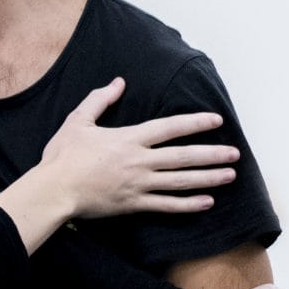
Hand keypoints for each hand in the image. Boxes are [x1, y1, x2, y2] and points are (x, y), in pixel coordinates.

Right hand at [40, 78, 240, 219]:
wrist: (53, 190)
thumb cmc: (62, 156)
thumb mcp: (78, 121)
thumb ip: (99, 100)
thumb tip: (118, 82)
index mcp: (128, 138)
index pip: (170, 127)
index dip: (195, 122)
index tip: (216, 120)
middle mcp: (139, 161)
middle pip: (184, 156)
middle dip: (212, 154)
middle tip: (235, 153)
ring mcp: (138, 184)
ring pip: (181, 181)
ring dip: (208, 178)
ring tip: (230, 175)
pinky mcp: (132, 204)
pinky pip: (166, 205)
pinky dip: (188, 205)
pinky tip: (207, 202)